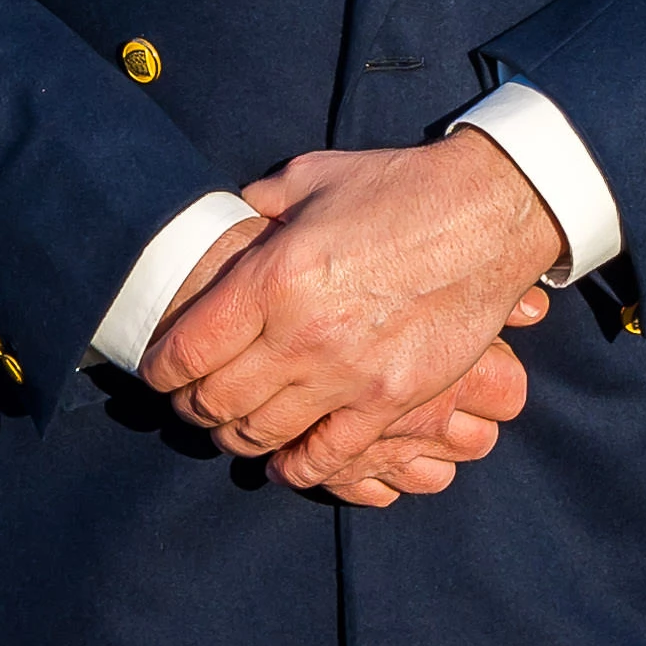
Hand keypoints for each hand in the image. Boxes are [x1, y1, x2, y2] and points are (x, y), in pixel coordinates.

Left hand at [146, 138, 565, 495]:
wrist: (488, 214)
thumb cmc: (398, 188)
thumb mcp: (311, 177)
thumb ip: (259, 205)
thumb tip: (230, 219)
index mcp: (273, 277)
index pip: (186, 349)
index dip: (160, 370)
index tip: (157, 371)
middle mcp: (302, 334)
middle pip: (217, 400)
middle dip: (191, 407)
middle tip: (189, 403)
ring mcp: (348, 374)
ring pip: (262, 434)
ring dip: (235, 438)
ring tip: (231, 429)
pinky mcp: (391, 399)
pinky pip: (327, 456)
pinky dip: (296, 468)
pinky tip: (283, 463)